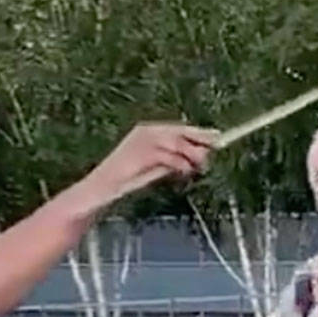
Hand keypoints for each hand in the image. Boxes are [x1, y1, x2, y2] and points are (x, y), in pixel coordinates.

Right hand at [85, 123, 218, 206]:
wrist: (101, 188)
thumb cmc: (128, 180)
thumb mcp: (156, 167)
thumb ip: (174, 160)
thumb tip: (200, 158)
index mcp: (148, 131)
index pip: (177, 128)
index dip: (197, 132)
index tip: (216, 137)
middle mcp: (145, 132)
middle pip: (178, 130)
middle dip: (199, 137)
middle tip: (216, 144)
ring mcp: (141, 141)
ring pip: (175, 142)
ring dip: (191, 153)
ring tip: (200, 164)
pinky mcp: (140, 155)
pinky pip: (167, 156)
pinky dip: (179, 163)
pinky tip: (185, 171)